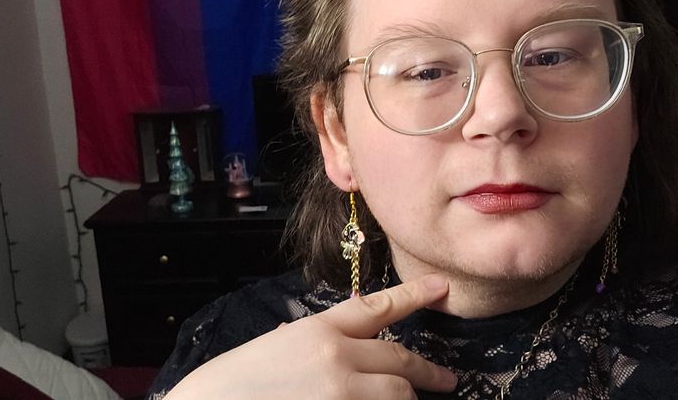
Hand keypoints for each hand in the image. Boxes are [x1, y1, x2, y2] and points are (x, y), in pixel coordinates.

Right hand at [164, 274, 456, 398]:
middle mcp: (336, 357)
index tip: (441, 288)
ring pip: (398, 394)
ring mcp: (341, 394)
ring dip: (405, 399)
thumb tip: (344, 345)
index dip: (413, 296)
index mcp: (317, 330)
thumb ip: (314, 341)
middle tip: (446, 380)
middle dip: (428, 372)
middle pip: (399, 360)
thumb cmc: (231, 382)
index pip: (377, 307)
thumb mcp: (275, 347)